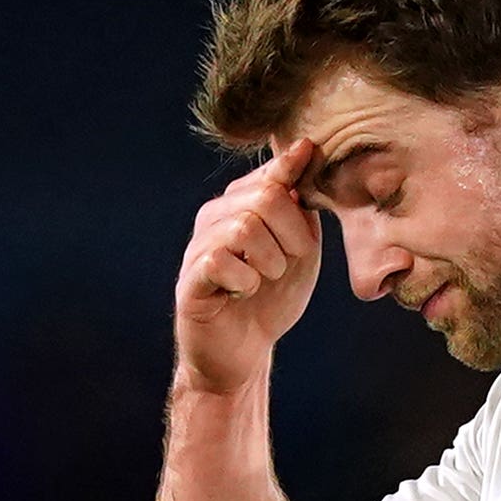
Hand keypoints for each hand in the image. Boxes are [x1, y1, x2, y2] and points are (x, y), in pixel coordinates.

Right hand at [175, 139, 323, 394]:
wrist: (245, 351)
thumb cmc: (272, 297)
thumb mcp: (300, 248)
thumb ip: (301, 206)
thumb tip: (306, 149)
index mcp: (240, 204)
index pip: (272, 174)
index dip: (296, 177)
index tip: (310, 174)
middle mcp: (214, 216)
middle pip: (265, 197)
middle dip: (292, 234)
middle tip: (288, 263)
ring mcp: (199, 245)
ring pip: (245, 228)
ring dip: (270, 262)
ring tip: (263, 280)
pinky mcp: (190, 278)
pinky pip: (221, 262)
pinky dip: (245, 282)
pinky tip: (241, 292)